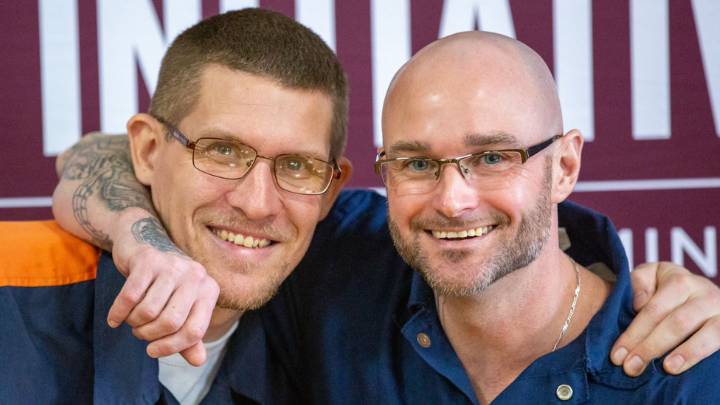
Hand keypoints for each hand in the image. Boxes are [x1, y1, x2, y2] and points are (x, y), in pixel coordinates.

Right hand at [109, 213, 219, 365]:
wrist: (142, 241)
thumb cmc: (164, 284)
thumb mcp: (180, 307)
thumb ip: (189, 335)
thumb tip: (199, 361)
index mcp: (209, 290)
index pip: (195, 331)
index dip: (172, 347)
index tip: (153, 351)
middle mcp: (196, 276)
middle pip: (171, 322)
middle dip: (149, 335)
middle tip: (140, 333)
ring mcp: (172, 266)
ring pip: (148, 311)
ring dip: (134, 323)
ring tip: (132, 320)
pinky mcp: (148, 260)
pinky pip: (129, 297)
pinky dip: (118, 313)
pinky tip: (114, 319)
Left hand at [611, 262, 719, 375]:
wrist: (705, 295)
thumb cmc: (668, 289)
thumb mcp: (651, 277)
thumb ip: (639, 282)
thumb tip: (639, 303)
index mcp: (679, 279)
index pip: (653, 309)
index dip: (634, 333)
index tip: (616, 355)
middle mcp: (703, 292)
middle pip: (674, 322)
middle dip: (649, 347)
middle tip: (630, 367)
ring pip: (700, 332)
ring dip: (680, 353)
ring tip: (664, 369)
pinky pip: (717, 340)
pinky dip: (697, 354)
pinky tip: (681, 366)